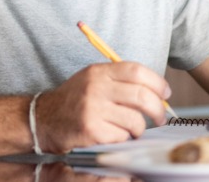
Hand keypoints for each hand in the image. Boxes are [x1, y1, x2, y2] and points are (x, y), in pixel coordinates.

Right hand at [35, 62, 170, 152]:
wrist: (44, 118)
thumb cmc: (75, 100)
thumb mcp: (93, 79)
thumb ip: (120, 80)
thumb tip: (157, 92)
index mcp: (99, 71)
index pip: (136, 71)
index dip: (157, 82)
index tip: (165, 93)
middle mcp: (96, 87)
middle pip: (141, 96)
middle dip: (157, 109)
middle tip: (161, 116)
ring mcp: (93, 109)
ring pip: (134, 120)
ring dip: (139, 128)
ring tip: (133, 129)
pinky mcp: (90, 130)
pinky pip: (121, 136)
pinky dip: (124, 138)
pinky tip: (114, 135)